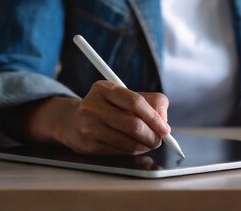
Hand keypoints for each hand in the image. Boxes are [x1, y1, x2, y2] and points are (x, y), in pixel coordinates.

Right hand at [55, 80, 170, 154]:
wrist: (74, 121)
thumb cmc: (109, 107)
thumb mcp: (128, 95)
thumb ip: (152, 102)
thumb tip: (163, 119)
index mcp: (105, 88)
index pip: (135, 102)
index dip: (154, 118)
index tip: (165, 129)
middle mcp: (93, 106)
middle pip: (133, 125)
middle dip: (152, 136)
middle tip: (159, 140)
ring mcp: (88, 126)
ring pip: (127, 141)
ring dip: (144, 146)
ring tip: (148, 143)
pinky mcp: (88, 145)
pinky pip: (119, 151)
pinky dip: (132, 151)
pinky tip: (134, 146)